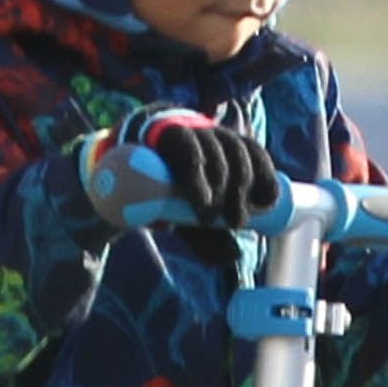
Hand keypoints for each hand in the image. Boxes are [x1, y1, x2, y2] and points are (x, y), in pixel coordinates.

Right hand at [113, 110, 279, 236]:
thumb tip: (235, 256)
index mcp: (226, 147)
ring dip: (221, 187)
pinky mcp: (167, 133)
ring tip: (210, 218)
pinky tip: (202, 199)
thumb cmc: (168, 194)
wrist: (122, 176)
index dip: (266, 175)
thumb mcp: (191, 217)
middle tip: (235, 222)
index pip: (255, 153)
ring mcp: (190, 129)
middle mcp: (212, 133)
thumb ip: (211, 237)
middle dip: (242, 191)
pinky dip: (199, 174)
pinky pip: (188, 147)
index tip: (266, 205)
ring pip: (216, 151)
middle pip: (238, 153)